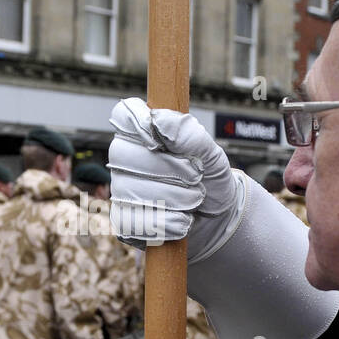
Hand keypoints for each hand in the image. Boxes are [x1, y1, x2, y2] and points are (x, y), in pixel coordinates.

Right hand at [107, 97, 242, 258]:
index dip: (137, 122)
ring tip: (193, 200)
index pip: (123, 115)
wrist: (216, 219)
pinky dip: (166, 223)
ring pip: (132, 191)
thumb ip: (190, 135)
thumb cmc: (209, 180)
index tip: (161, 137)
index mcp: (144, 134)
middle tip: (195, 177)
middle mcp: (125, 160)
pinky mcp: (124, 221)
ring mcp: (121, 190)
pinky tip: (182, 221)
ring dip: (175, 199)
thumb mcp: (212, 155)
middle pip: (125, 154)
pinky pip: (133, 221)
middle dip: (169, 169)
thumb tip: (158, 121)